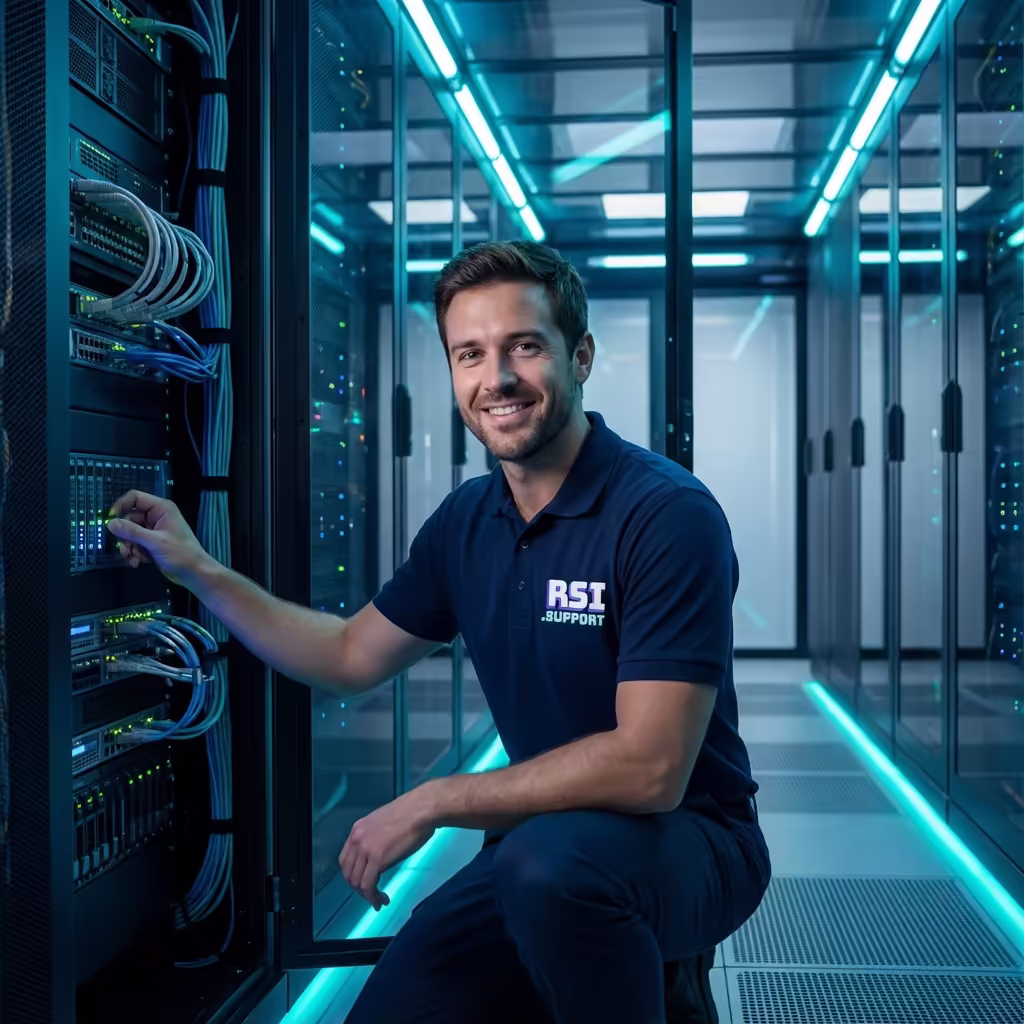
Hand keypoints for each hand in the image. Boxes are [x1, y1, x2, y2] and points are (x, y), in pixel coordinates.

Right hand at [105, 490, 209, 585]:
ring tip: (133, 559)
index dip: (121, 505)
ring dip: (128, 547)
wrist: (193, 573)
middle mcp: (156, 516)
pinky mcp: (151, 543)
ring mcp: (153, 530)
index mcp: (161, 508)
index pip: (135, 497)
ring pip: (130, 533)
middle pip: (129, 518)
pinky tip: (138, 562)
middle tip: (125, 549)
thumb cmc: (180, 554)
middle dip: (125, 536)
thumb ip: (132, 532)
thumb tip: (110, 523)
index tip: (110, 520)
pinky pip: (135, 543)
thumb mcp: (155, 542)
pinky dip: (134, 552)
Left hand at [339, 789, 435, 909]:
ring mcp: (365, 849)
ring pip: (357, 882)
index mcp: (358, 829)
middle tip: (371, 895)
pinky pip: (368, 885)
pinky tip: (382, 901)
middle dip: (358, 888)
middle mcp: (357, 839)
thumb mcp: (385, 823)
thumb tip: (379, 851)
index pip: (345, 859)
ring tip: (379, 900)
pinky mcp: (377, 859)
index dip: (353, 875)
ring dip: (366, 895)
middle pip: (348, 873)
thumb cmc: (412, 813)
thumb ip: (376, 837)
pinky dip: (373, 897)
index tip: (364, 882)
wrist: (422, 810)